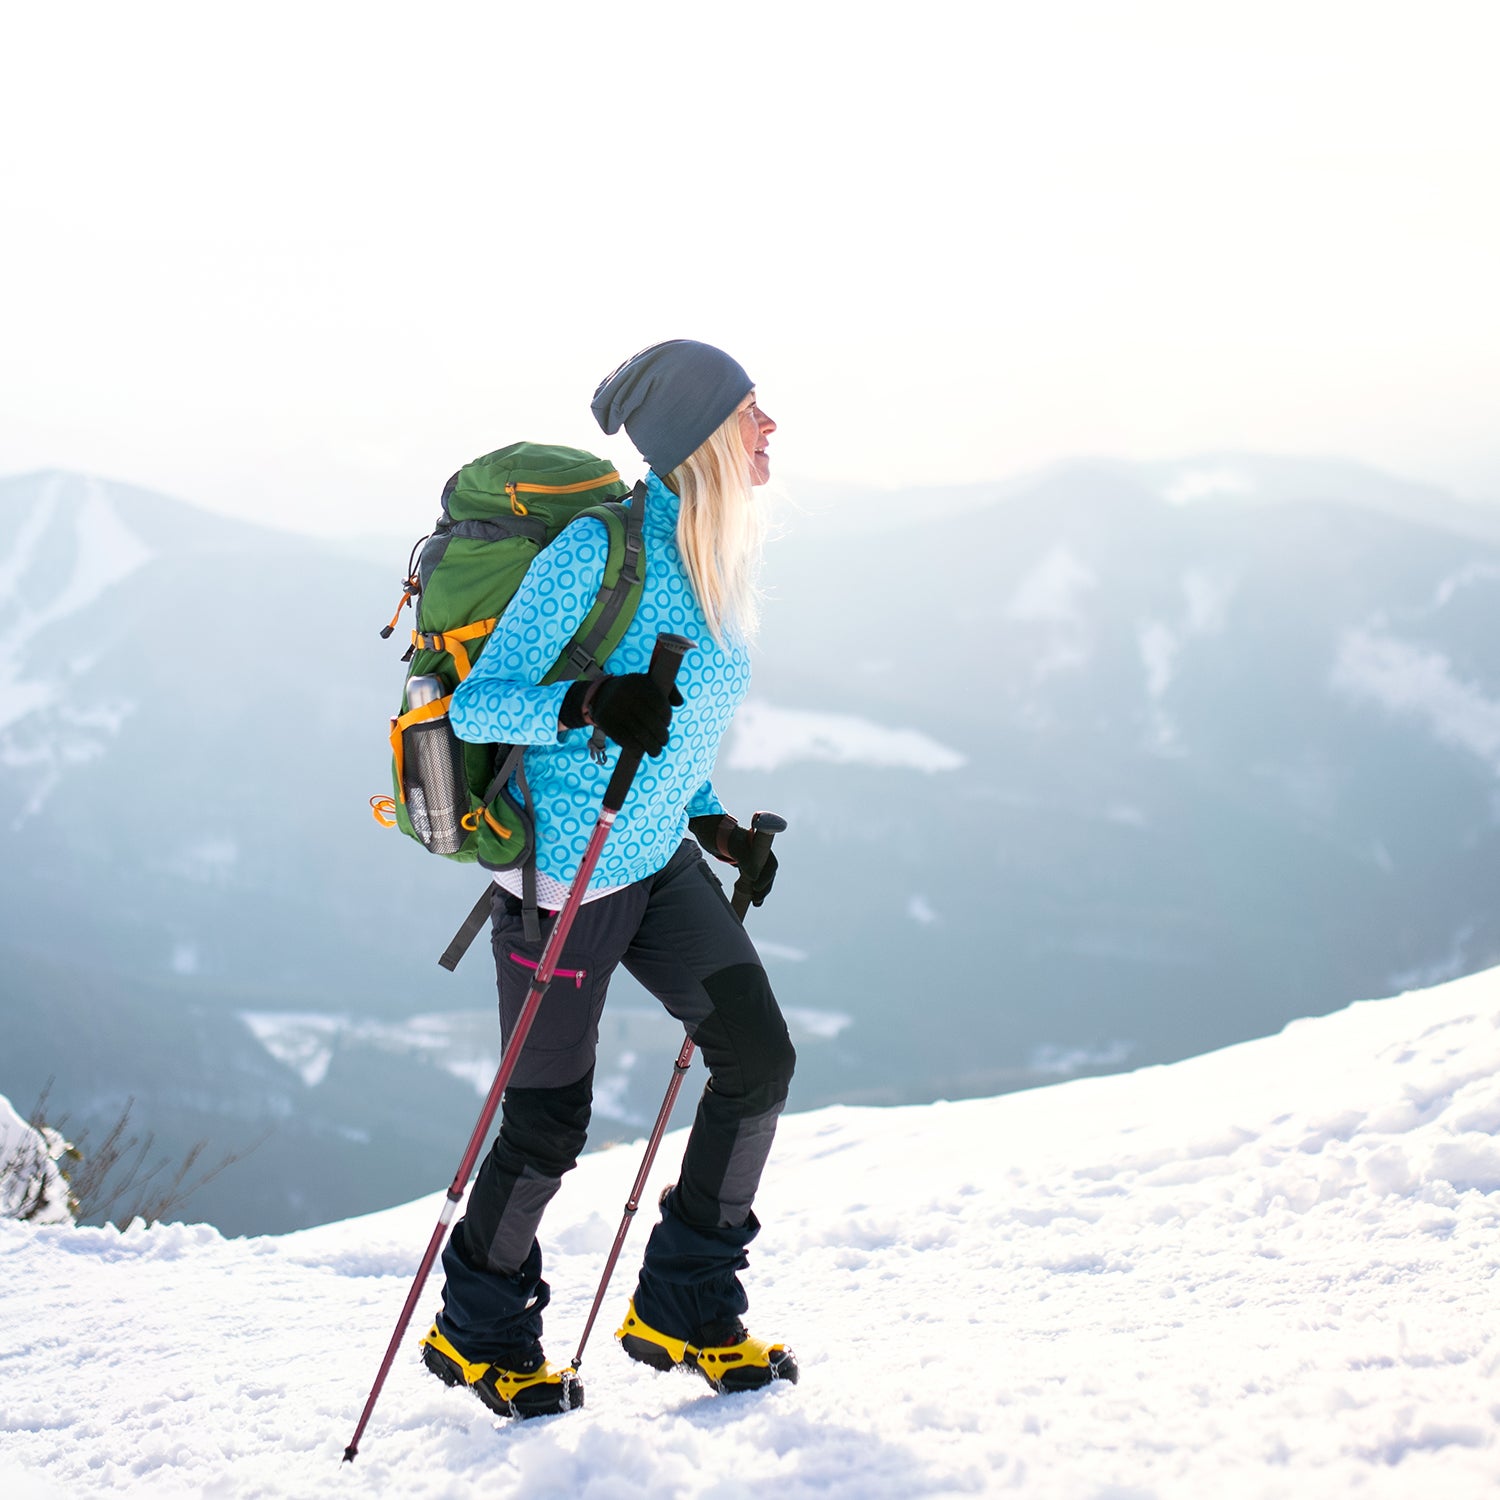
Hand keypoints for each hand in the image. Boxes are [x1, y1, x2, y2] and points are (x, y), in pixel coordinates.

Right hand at [560, 674, 682, 756]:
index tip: (666, 724)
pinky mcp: (605, 721)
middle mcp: (625, 694)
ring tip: (655, 751)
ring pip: (639, 733)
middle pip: (651, 721)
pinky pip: (624, 740)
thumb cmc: (633, 691)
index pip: (659, 703)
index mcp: (639, 682)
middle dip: (661, 735)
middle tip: (664, 741)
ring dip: (651, 746)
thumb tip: (679, 703)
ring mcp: (614, 708)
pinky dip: (636, 749)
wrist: (601, 694)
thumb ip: (668, 690)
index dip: (666, 717)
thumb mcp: (649, 683)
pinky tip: (640, 752)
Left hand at [688, 814, 778, 905]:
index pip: (770, 863)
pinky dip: (750, 887)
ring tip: (756, 903)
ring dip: (759, 889)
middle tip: (756, 900)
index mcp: (758, 844)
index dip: (767, 877)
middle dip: (764, 886)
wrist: (704, 826)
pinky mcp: (740, 861)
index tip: (757, 888)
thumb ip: (744, 858)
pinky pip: (750, 876)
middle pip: (766, 871)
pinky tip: (749, 898)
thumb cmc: (718, 833)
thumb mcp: (731, 845)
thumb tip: (754, 877)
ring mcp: (749, 855)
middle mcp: (756, 850)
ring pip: (759, 875)